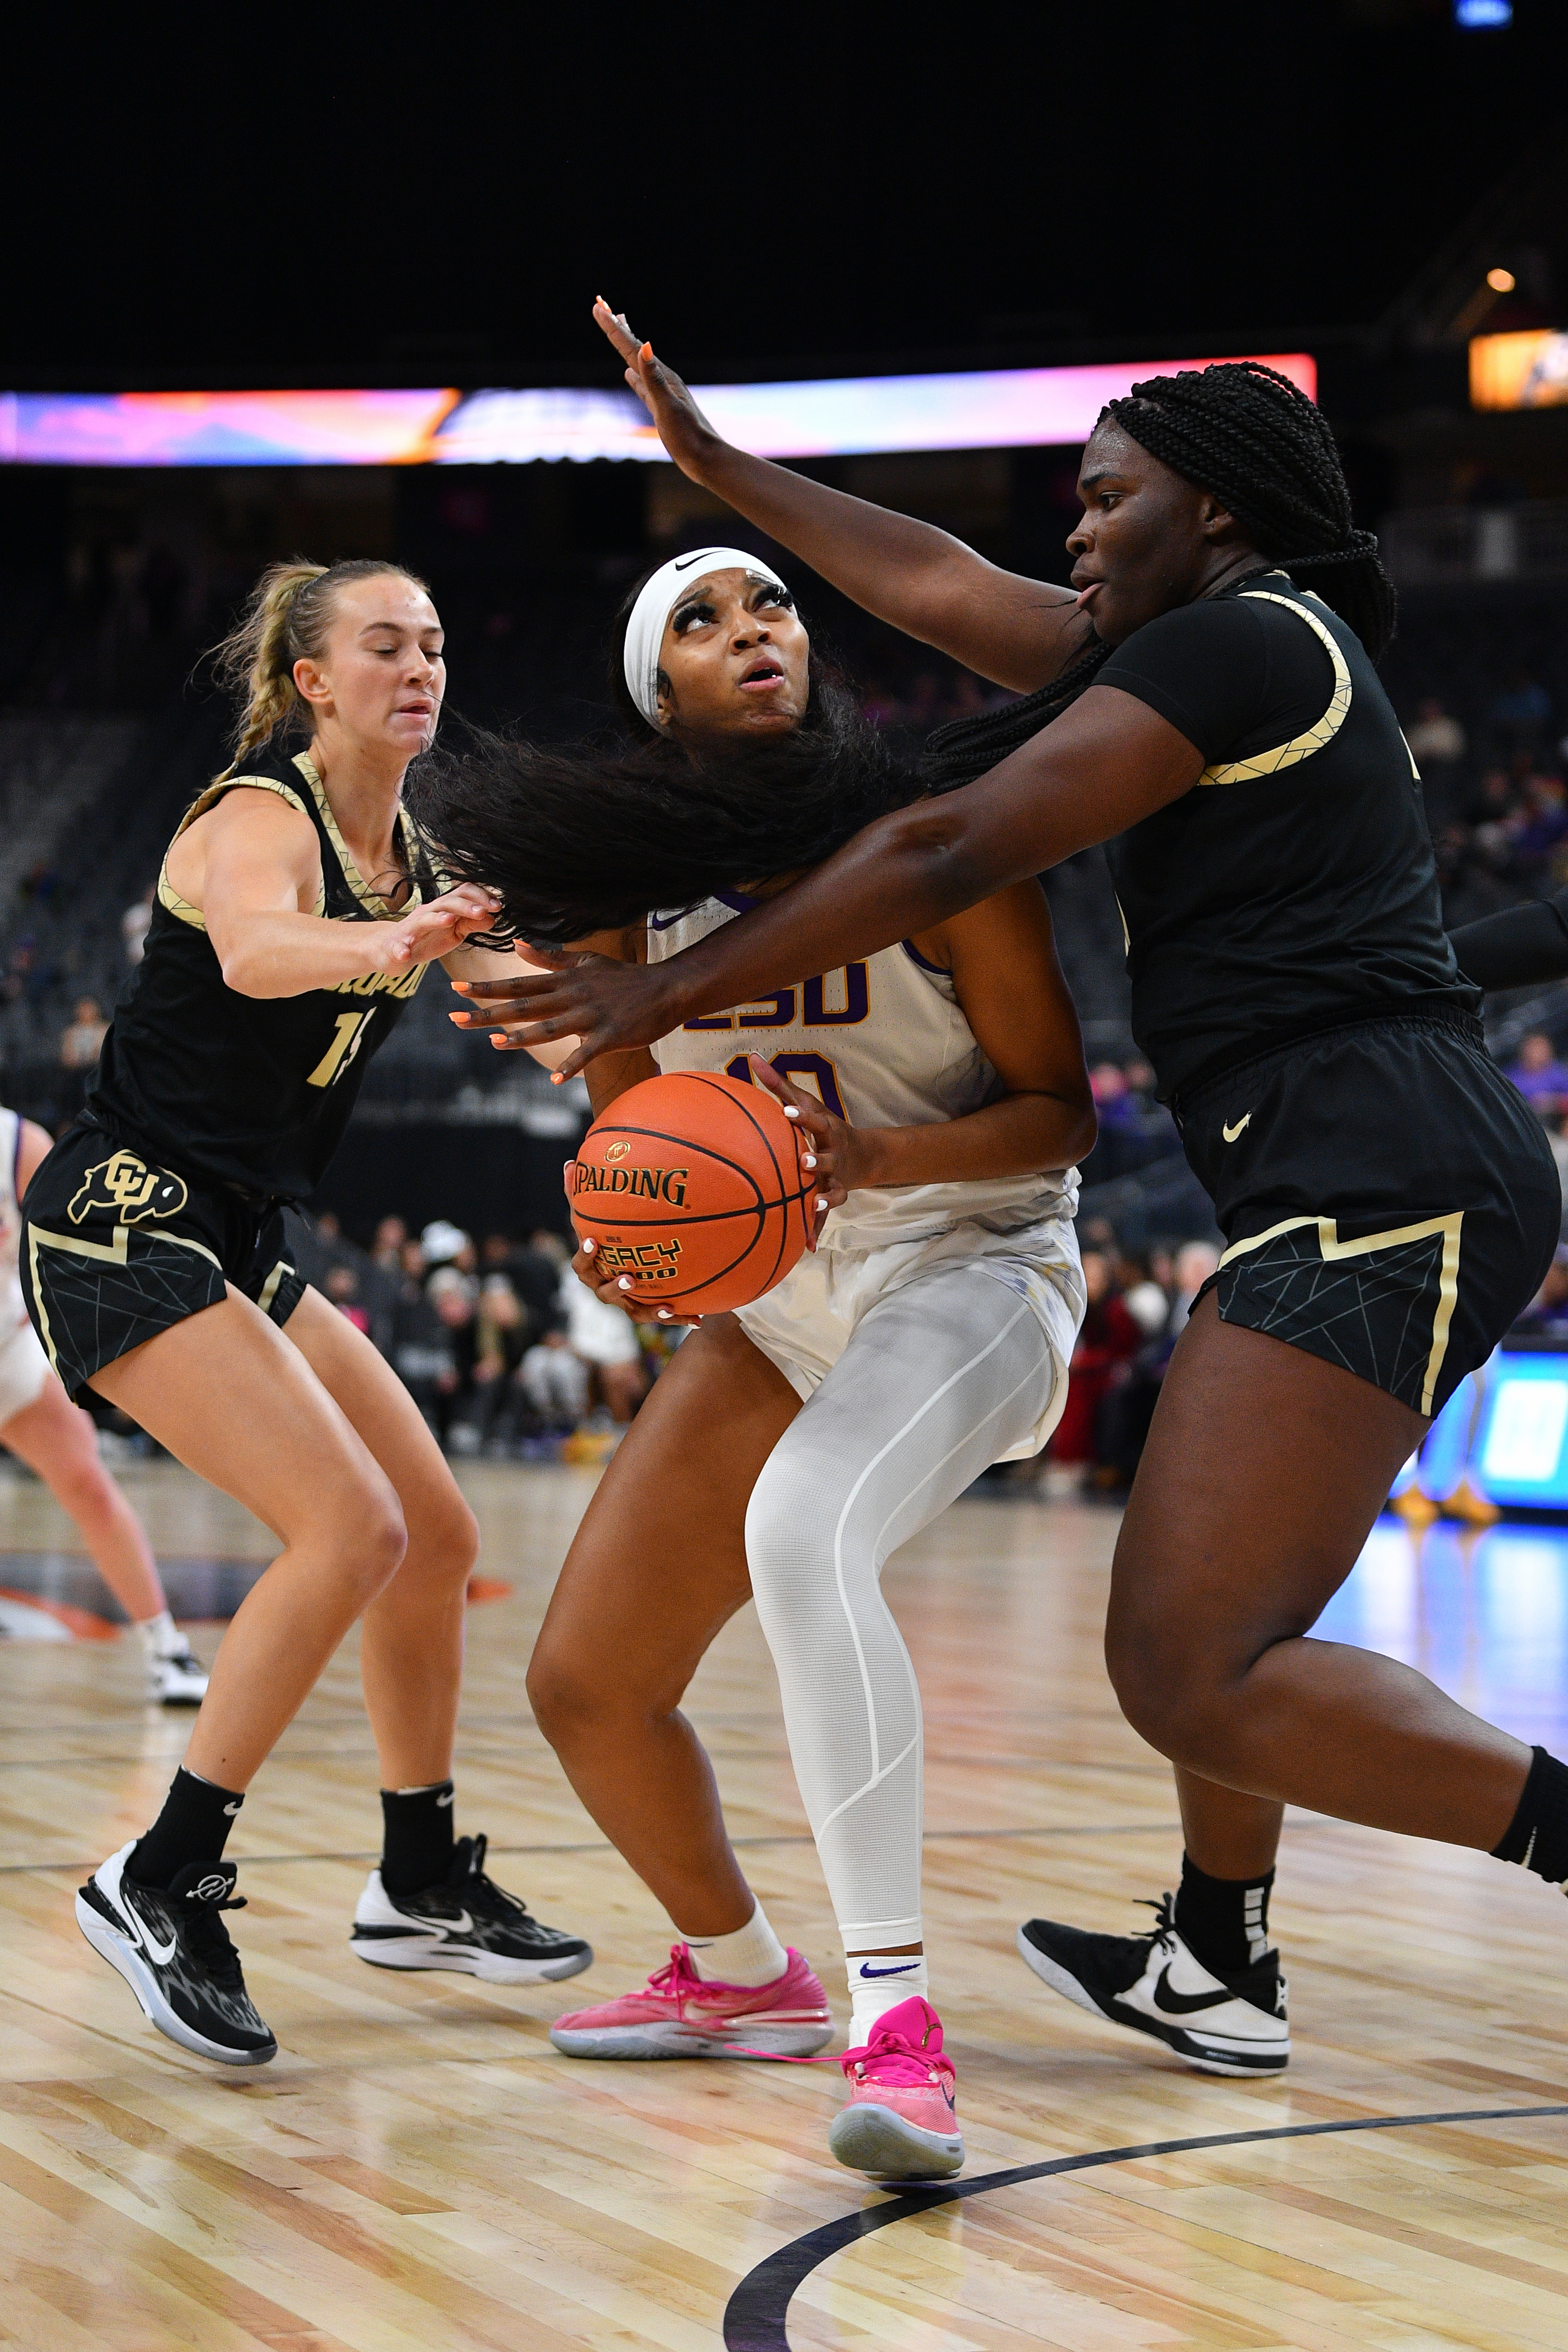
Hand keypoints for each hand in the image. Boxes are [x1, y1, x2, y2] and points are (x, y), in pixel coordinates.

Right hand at [375, 883, 498, 973]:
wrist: (390, 951)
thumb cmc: (426, 939)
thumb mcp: (453, 932)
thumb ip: (470, 924)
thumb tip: (493, 918)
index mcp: (443, 909)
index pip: (462, 894)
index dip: (480, 897)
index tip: (498, 906)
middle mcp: (426, 914)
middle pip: (446, 902)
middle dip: (465, 906)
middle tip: (483, 911)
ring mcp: (410, 930)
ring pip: (423, 919)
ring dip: (436, 919)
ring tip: (449, 920)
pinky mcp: (395, 947)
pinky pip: (397, 947)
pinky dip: (401, 949)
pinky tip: (405, 954)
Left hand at [450, 954, 673, 1071]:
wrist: (665, 988)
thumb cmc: (623, 977)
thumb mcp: (586, 961)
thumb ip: (550, 959)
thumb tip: (518, 946)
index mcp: (564, 981)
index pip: (518, 984)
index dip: (486, 988)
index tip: (456, 990)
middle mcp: (571, 996)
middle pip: (524, 1005)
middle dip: (488, 1012)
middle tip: (455, 1019)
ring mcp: (590, 1016)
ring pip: (549, 1028)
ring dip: (521, 1036)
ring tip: (494, 1043)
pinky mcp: (610, 1035)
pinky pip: (587, 1053)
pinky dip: (572, 1066)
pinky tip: (555, 1079)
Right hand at [562, 1161, 700, 1325]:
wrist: (624, 1267)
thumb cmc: (604, 1237)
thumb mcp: (593, 1217)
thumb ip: (580, 1193)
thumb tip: (569, 1163)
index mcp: (591, 1269)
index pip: (581, 1267)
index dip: (584, 1257)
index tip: (592, 1242)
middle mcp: (605, 1288)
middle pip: (605, 1294)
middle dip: (617, 1288)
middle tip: (629, 1277)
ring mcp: (626, 1302)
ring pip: (635, 1312)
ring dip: (651, 1311)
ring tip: (667, 1307)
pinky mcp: (645, 1308)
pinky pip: (661, 1316)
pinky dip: (679, 1318)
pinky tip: (699, 1319)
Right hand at [593, 297, 722, 480]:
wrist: (706, 459)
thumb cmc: (688, 437)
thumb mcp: (668, 407)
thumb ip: (654, 378)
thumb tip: (645, 346)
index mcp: (661, 376)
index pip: (631, 347)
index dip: (613, 327)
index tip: (598, 306)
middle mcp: (661, 379)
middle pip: (634, 347)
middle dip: (617, 327)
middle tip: (601, 305)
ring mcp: (661, 393)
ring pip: (638, 362)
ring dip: (625, 344)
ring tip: (619, 326)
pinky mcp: (661, 408)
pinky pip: (642, 384)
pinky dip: (634, 376)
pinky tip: (628, 374)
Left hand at [745, 1054, 866, 1246]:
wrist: (865, 1156)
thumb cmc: (824, 1125)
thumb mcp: (808, 1102)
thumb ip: (779, 1084)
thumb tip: (752, 1057)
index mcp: (826, 1129)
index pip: (815, 1120)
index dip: (803, 1116)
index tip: (788, 1111)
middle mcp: (834, 1154)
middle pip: (827, 1157)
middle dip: (817, 1159)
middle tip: (803, 1161)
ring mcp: (837, 1178)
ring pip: (832, 1189)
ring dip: (823, 1197)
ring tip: (811, 1204)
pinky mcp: (835, 1196)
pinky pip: (825, 1215)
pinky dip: (816, 1228)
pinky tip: (805, 1245)